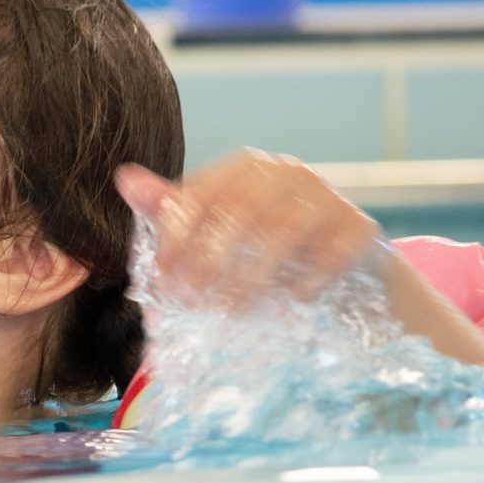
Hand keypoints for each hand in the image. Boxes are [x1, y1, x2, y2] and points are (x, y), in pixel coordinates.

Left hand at [115, 151, 379, 307]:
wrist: (347, 271)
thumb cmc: (268, 252)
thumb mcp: (216, 231)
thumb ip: (171, 209)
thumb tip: (123, 177)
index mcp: (245, 169)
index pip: (203, 194)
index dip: (177, 238)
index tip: (161, 280)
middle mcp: (286, 173)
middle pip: (239, 211)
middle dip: (209, 261)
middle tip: (190, 303)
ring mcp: (327, 196)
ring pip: (282, 231)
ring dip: (251, 276)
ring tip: (230, 313)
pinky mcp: (360, 226)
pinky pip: (332, 249)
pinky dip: (308, 278)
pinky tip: (292, 303)